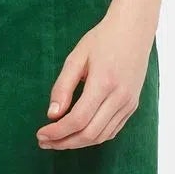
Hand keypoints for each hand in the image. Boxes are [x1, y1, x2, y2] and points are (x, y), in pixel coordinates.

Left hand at [35, 5, 154, 148]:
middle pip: (89, 134)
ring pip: (102, 136)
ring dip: (77, 143)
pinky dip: (93, 138)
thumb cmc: (102, 39)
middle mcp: (119, 97)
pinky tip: (78, 134)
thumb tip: (52, 114)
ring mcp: (129, 103)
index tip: (41, 134)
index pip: (78, 120)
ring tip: (57, 141)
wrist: (134, 30)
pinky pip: (112, 131)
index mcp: (103, 83)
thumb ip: (62, 87)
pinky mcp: (132, 105)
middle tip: (44, 142)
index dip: (57, 132)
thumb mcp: (76, 58)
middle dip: (64, 142)